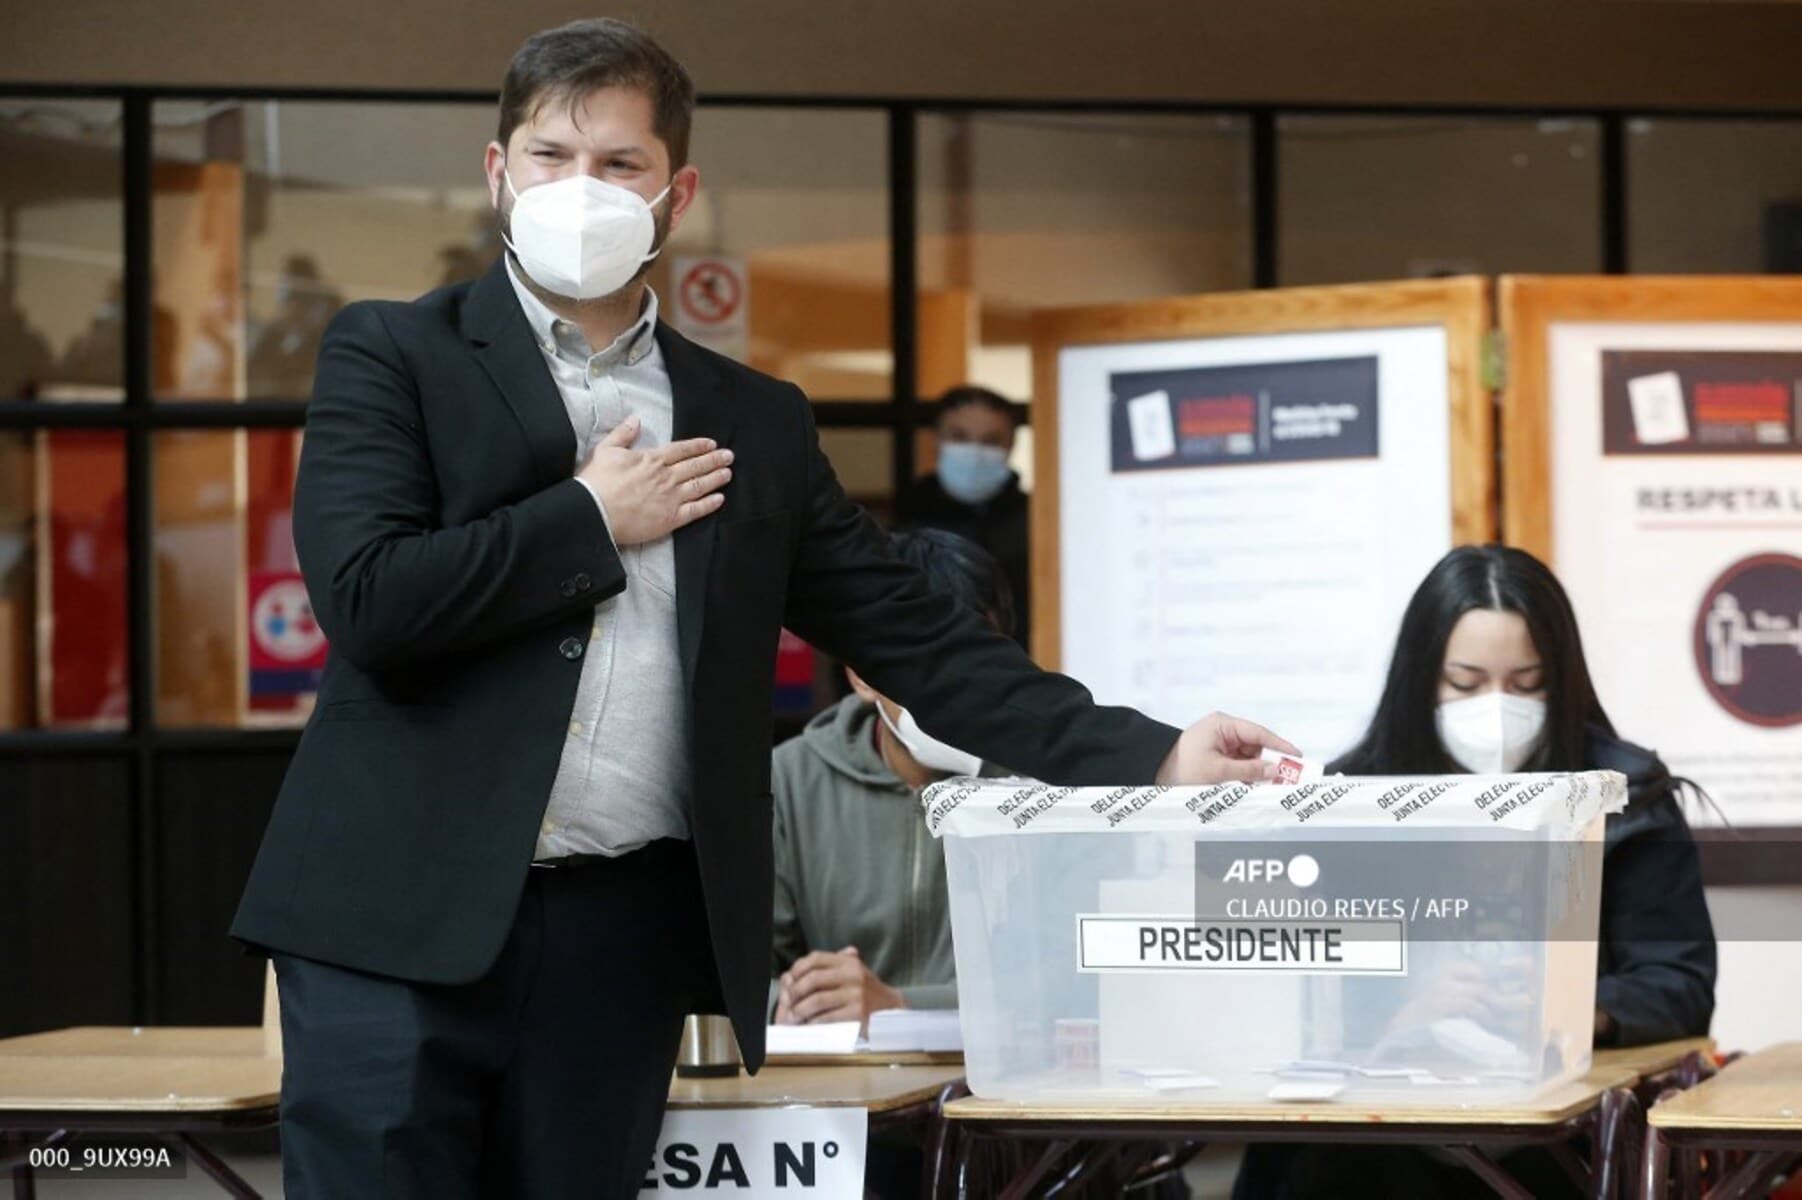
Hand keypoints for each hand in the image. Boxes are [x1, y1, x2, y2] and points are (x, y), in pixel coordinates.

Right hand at [576, 415, 732, 545]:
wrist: (594, 512)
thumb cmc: (596, 482)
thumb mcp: (605, 450)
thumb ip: (623, 434)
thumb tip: (635, 419)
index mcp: (651, 460)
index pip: (681, 450)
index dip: (698, 446)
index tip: (711, 444)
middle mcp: (665, 477)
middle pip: (695, 466)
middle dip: (714, 460)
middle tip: (729, 456)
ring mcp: (670, 498)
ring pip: (699, 485)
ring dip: (716, 479)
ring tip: (728, 473)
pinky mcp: (670, 519)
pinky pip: (695, 510)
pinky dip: (709, 504)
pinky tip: (720, 499)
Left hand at [773, 947, 904, 1028]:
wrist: (892, 1009)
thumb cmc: (867, 991)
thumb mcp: (854, 971)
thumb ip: (832, 966)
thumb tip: (799, 968)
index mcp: (848, 962)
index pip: (816, 958)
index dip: (798, 968)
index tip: (789, 979)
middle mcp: (853, 974)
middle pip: (813, 979)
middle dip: (795, 992)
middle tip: (787, 1003)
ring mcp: (856, 994)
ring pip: (817, 1000)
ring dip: (800, 1010)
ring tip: (793, 1018)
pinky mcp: (857, 1013)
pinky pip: (827, 1017)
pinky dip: (813, 1022)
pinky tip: (808, 1025)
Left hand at [1154, 711, 1300, 784]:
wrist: (1156, 774)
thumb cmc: (1181, 767)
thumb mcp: (1217, 771)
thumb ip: (1248, 771)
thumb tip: (1274, 770)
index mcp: (1223, 725)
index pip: (1258, 733)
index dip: (1279, 745)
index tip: (1296, 756)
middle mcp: (1224, 731)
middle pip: (1257, 746)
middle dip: (1272, 761)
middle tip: (1290, 777)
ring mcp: (1222, 744)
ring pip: (1251, 757)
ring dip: (1261, 771)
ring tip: (1277, 785)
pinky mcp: (1219, 757)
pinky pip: (1241, 765)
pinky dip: (1250, 776)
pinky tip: (1259, 786)